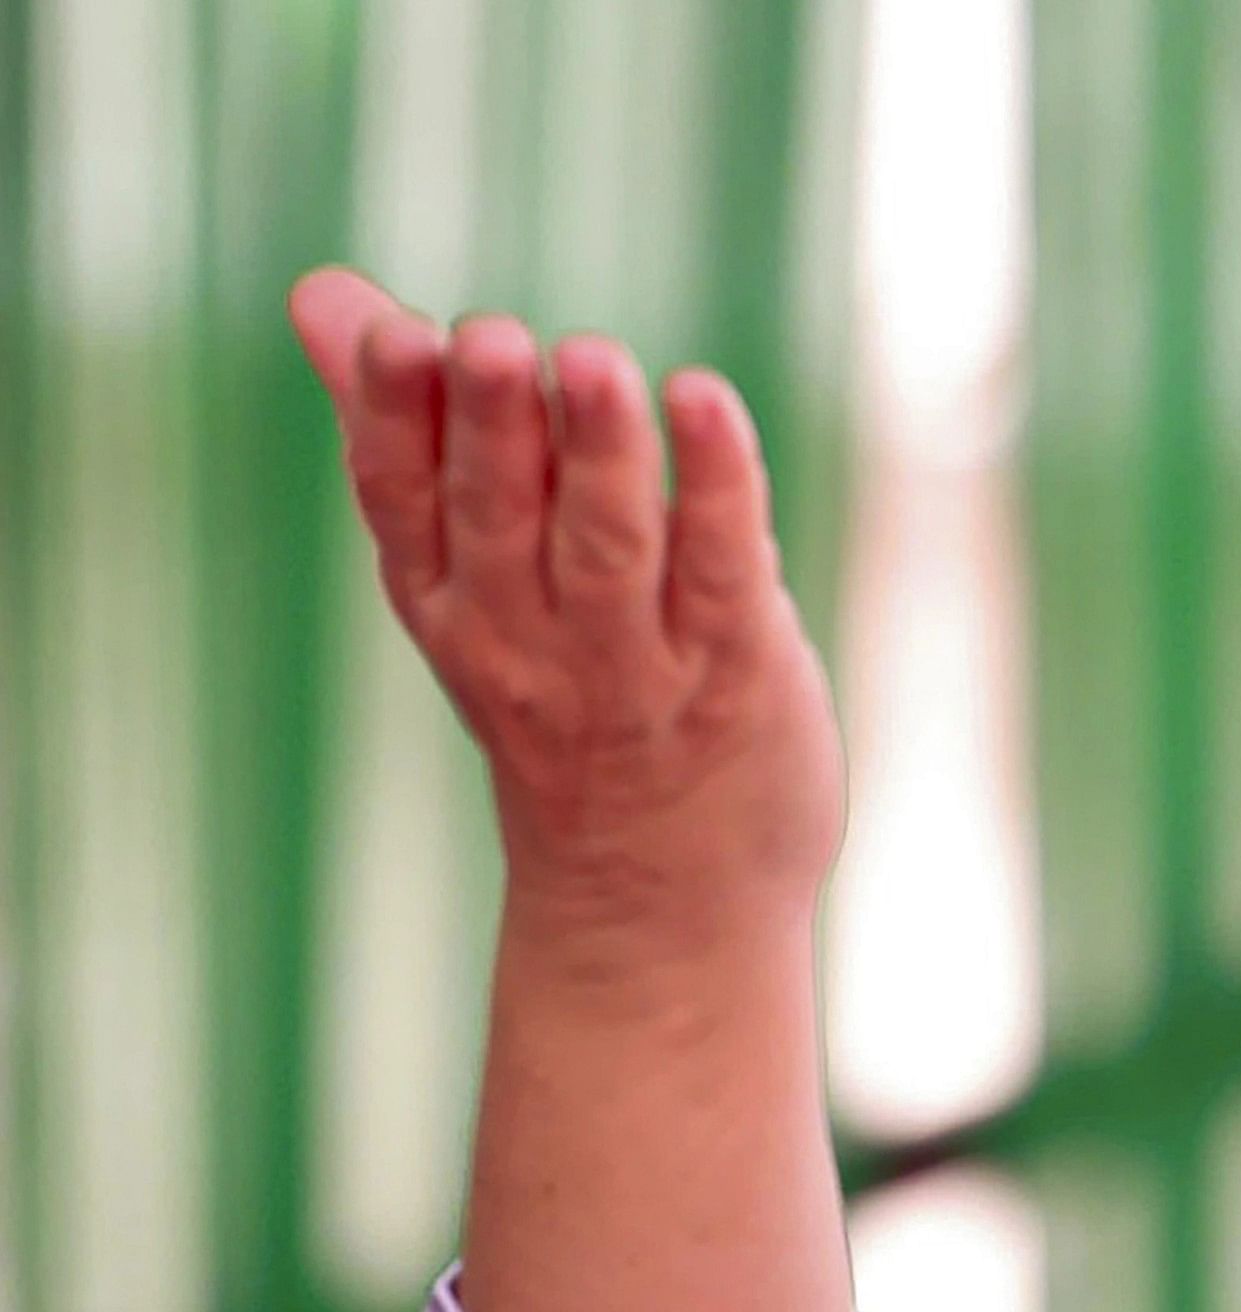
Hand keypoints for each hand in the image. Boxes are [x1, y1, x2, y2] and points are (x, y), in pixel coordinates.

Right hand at [286, 266, 842, 961]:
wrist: (662, 907)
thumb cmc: (564, 710)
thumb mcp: (464, 584)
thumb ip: (414, 434)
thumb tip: (324, 295)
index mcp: (450, 604)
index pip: (404, 502)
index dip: (397, 420)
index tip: (398, 333)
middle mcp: (529, 636)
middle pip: (501, 518)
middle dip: (495, 425)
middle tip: (489, 336)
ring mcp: (635, 662)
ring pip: (609, 544)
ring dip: (602, 450)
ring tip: (593, 359)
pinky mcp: (737, 669)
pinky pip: (724, 567)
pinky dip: (717, 484)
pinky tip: (706, 401)